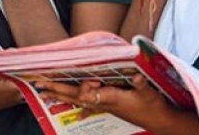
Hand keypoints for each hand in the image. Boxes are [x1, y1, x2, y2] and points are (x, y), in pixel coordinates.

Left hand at [36, 76, 180, 130]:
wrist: (159, 121)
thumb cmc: (153, 106)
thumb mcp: (149, 93)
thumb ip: (141, 84)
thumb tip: (136, 76)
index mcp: (111, 98)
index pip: (89, 94)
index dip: (83, 88)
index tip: (87, 80)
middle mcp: (103, 102)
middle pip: (75, 96)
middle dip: (57, 89)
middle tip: (39, 83)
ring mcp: (104, 105)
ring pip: (76, 100)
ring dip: (59, 95)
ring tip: (44, 91)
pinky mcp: (107, 106)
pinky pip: (85, 104)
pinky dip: (74, 104)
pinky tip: (66, 107)